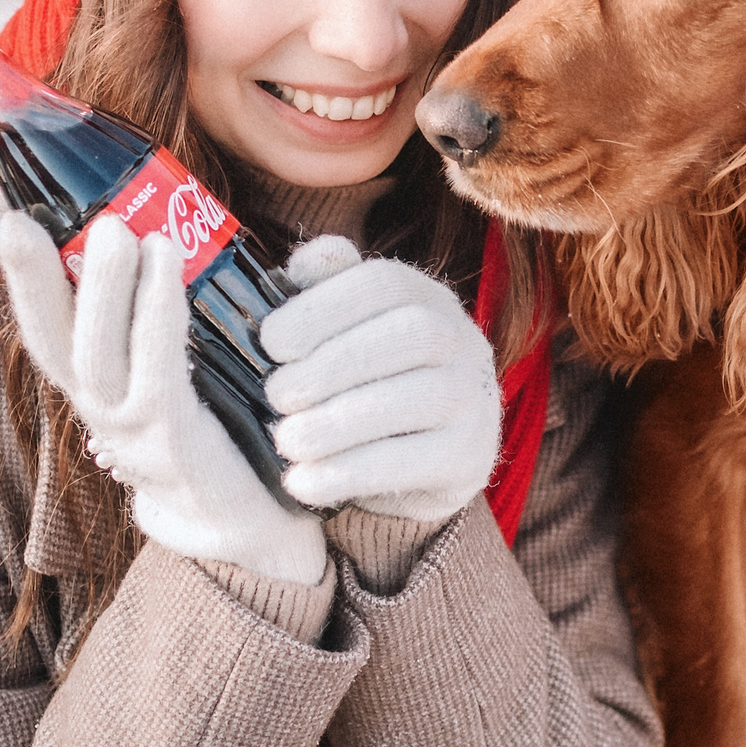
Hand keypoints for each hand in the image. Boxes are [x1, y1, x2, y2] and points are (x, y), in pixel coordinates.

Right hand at [0, 191, 325, 585]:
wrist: (244, 517)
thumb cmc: (215, 426)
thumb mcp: (171, 361)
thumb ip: (155, 305)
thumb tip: (155, 220)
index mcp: (88, 381)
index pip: (38, 317)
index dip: (14, 264)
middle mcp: (94, 404)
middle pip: (47, 336)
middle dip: (26, 272)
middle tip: (18, 211)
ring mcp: (127, 426)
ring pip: (96, 354)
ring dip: (100, 285)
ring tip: (113, 226)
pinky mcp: (170, 437)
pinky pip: (156, 367)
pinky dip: (156, 310)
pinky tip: (165, 260)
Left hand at [260, 238, 502, 521]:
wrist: (420, 466)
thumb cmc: (368, 382)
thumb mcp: (349, 331)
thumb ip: (326, 290)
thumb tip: (300, 265)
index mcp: (427, 299)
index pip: (385, 283)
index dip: (324, 307)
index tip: (271, 342)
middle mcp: (462, 342)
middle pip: (412, 335)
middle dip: (333, 364)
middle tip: (277, 394)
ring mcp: (474, 401)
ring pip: (418, 399)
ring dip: (338, 422)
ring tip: (285, 440)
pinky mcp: (467, 461)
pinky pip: (412, 463)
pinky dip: (348, 473)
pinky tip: (301, 482)